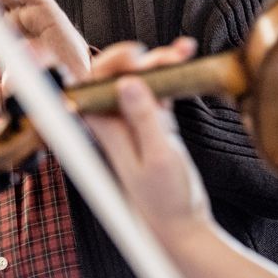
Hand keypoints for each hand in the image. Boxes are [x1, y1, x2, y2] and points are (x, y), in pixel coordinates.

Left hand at [85, 38, 214, 250]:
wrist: (182, 227)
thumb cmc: (167, 200)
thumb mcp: (158, 157)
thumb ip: (144, 119)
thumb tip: (128, 82)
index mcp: (107, 132)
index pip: (92, 86)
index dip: (110, 64)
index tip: (137, 57)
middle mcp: (117, 124)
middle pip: (116, 77)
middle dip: (139, 58)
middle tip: (165, 55)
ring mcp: (136, 124)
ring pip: (140, 80)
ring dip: (159, 63)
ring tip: (183, 51)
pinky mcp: (156, 126)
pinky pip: (159, 92)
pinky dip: (171, 76)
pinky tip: (185, 61)